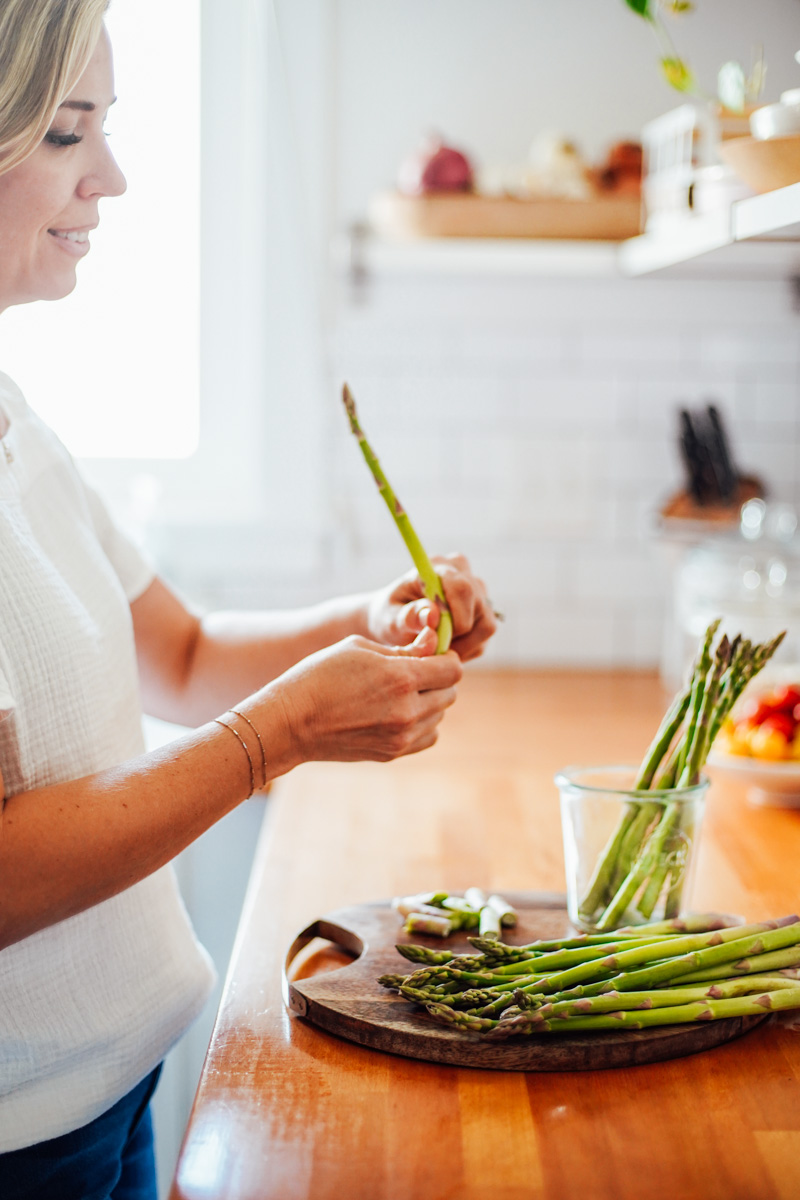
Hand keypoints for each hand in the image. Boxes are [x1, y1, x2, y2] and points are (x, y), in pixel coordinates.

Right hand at [273, 632, 461, 762]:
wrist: (291, 721)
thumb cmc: (321, 675)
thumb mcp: (361, 648)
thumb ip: (404, 649)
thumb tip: (433, 644)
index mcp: (402, 678)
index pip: (453, 670)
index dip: (446, 658)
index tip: (433, 654)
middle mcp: (408, 710)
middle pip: (450, 693)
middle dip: (438, 679)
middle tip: (416, 671)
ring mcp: (402, 736)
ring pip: (440, 715)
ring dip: (430, 701)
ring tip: (402, 692)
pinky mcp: (393, 752)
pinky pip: (428, 736)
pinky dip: (423, 723)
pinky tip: (400, 712)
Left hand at [366, 553, 497, 661]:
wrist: (394, 618)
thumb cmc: (389, 615)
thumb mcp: (389, 619)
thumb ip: (408, 617)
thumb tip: (432, 615)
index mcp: (438, 566)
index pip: (461, 588)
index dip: (452, 617)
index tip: (432, 634)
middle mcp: (463, 572)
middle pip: (477, 607)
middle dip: (455, 635)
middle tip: (431, 646)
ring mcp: (478, 590)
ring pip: (486, 625)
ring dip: (462, 645)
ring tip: (436, 648)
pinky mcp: (486, 610)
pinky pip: (485, 637)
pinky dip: (466, 649)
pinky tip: (445, 647)